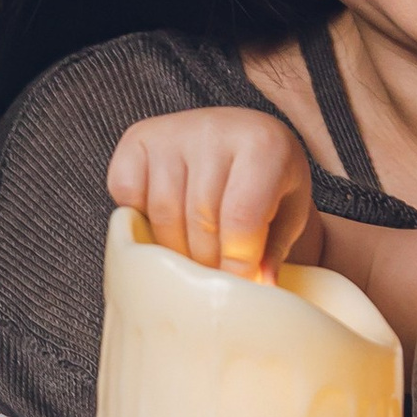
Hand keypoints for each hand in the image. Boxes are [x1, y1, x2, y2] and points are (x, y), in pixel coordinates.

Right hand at [107, 108, 318, 275]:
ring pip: (163, 214)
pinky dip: (141, 221)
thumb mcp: (288, 211)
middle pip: (200, 220)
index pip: (241, 217)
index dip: (237, 262)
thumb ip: (275, 249)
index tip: (238, 285)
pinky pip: (127, 196)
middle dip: (208, 262)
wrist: (240, 136)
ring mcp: (171, 132)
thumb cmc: (268, 180)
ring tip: (193, 258)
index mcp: (262, 144)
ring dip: (176, 250)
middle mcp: (214, 130)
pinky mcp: (138, 139)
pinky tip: (165, 225)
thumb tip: (261, 287)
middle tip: (215, 278)